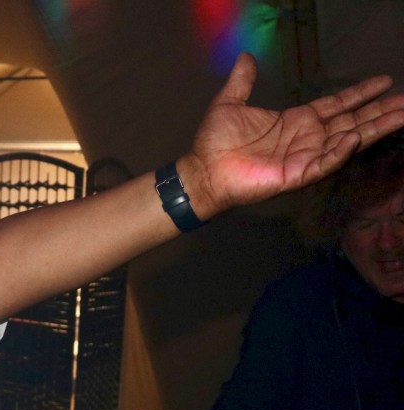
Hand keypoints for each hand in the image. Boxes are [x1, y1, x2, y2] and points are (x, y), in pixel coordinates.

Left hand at [180, 53, 403, 216]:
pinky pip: (324, 163)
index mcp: (296, 121)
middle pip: (353, 121)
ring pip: (347, 141)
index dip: (360, 94)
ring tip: (402, 115)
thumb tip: (246, 58)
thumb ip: (242, 81)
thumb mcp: (229, 103)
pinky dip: (340, 152)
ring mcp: (303, 157)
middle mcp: (306, 138)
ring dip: (374, 128)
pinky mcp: (295, 175)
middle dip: (381, 111)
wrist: (201, 171)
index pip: (337, 105)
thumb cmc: (214, 143)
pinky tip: (356, 138)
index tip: (384, 82)